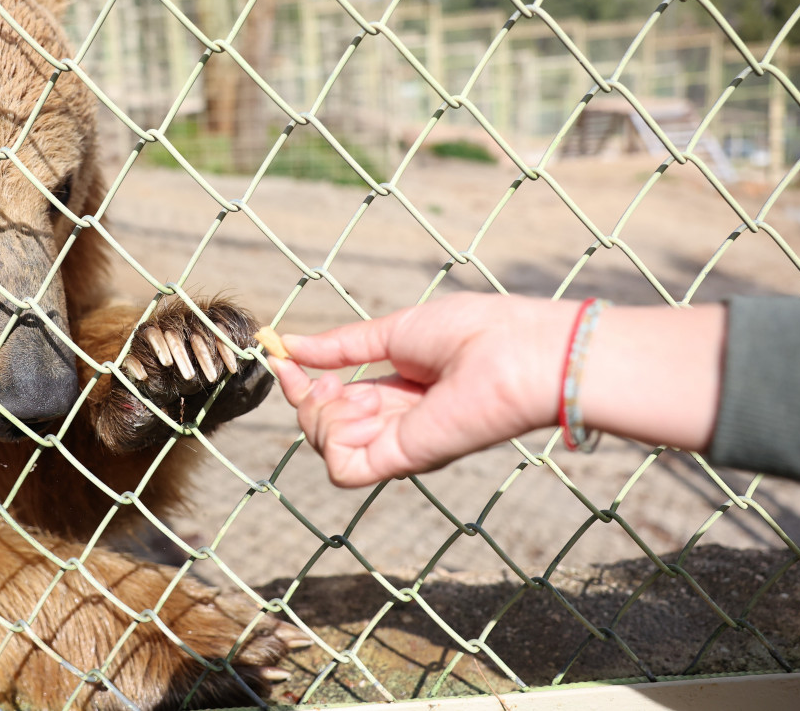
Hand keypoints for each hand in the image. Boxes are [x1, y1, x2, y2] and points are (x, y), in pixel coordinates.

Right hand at [268, 294, 577, 486]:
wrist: (517, 352)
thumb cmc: (473, 332)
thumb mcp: (394, 332)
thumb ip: (342, 346)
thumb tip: (291, 345)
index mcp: (396, 393)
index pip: (331, 400)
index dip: (302, 382)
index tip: (282, 357)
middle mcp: (393, 424)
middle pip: (320, 425)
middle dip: (306, 397)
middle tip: (326, 376)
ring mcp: (396, 445)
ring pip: (324, 446)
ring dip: (320, 414)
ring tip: (348, 390)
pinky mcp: (401, 460)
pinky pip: (341, 468)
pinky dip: (332, 437)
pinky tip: (359, 406)